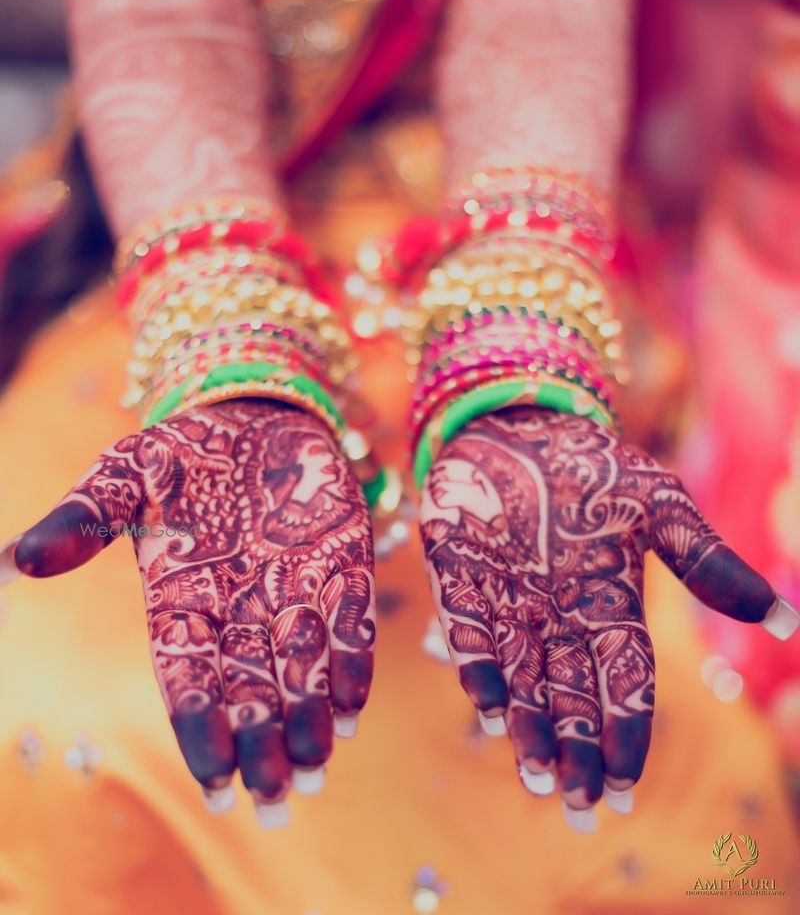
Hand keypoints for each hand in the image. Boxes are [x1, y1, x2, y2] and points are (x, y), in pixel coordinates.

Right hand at [0, 399, 374, 825]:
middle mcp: (239, 609)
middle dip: (262, 739)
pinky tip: (353, 702)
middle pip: (250, 688)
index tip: (214, 776)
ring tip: (317, 761)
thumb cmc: (185, 450)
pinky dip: (350, 661)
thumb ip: (82, 519)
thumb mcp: (124, 475)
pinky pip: (349, 621)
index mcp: (182, 600)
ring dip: (310, 715)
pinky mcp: (342, 563)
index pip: (188, 677)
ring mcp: (294, 590)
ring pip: (301, 667)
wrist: (256, 411)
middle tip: (275, 793)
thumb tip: (17, 562)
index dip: (200, 725)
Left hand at [419, 407, 797, 829]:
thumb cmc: (594, 465)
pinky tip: (486, 701)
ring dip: (527, 726)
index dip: (626, 733)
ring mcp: (507, 602)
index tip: (626, 786)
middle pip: (571, 698)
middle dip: (577, 751)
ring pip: (521, 680)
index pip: (625, 684)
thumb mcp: (660, 505)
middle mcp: (558, 618)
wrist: (520, 424)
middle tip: (580, 805)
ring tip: (535, 774)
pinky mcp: (458, 577)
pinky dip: (476, 665)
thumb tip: (780, 616)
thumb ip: (704, 558)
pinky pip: (466, 631)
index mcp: (609, 606)